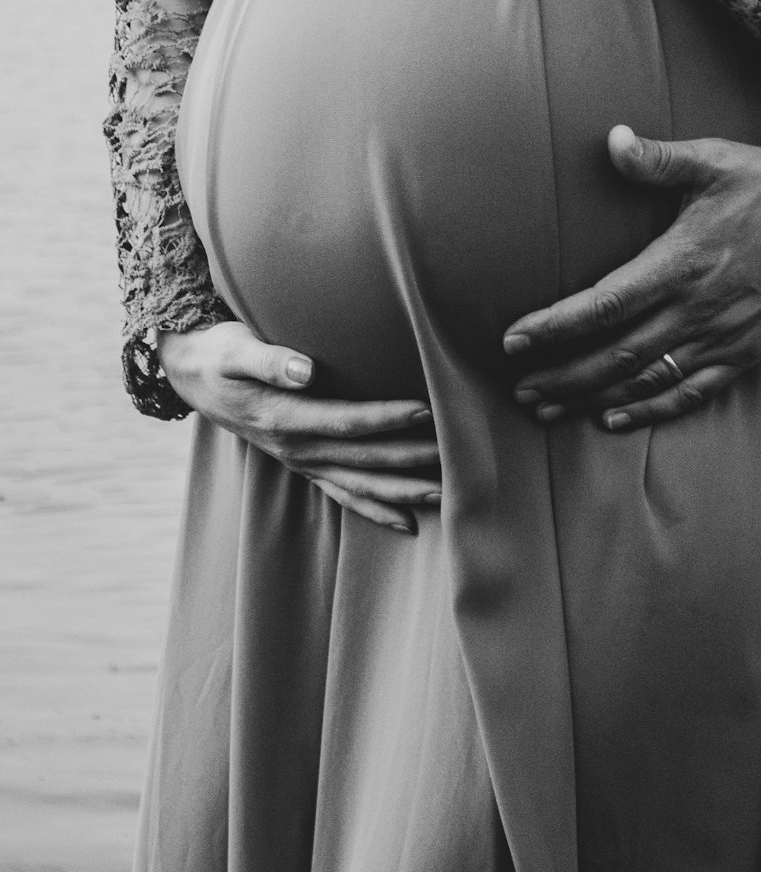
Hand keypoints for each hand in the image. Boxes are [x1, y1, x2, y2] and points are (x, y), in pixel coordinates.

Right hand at [157, 321, 440, 533]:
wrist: (192, 376)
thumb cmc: (219, 354)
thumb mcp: (235, 349)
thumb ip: (270, 360)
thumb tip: (305, 370)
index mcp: (283, 417)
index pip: (345, 420)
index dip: (386, 417)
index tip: (425, 409)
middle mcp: (296, 447)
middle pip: (362, 458)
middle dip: (410, 458)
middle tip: (456, 455)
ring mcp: (301, 461)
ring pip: (359, 484)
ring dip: (402, 491)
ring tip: (446, 494)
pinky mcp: (303, 464)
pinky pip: (343, 494)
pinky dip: (375, 510)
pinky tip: (408, 523)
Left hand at [503, 118, 760, 428]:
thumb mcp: (714, 160)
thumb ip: (658, 159)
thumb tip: (612, 140)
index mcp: (681, 263)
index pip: (602, 305)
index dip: (554, 327)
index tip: (513, 340)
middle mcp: (697, 308)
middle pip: (615, 354)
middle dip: (561, 375)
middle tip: (519, 387)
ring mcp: (722, 336)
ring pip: (645, 379)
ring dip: (592, 397)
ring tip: (548, 409)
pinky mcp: (746, 352)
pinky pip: (690, 392)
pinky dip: (649, 409)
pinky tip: (614, 417)